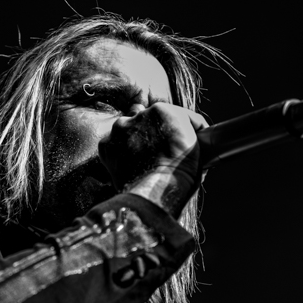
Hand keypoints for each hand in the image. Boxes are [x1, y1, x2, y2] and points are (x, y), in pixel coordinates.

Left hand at [98, 102, 208, 217]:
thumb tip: (186, 139)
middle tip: (162, 151)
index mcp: (163, 110)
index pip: (175, 115)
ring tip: (144, 160)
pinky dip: (121, 154)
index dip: (182, 129)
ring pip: (129, 131)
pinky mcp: (106, 146)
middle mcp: (138, 114)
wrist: (157, 192)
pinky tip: (130, 166)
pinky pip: (114, 146)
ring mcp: (119, 129)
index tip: (183, 141)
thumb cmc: (182, 172)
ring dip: (136, 141)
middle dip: (155, 133)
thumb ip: (187, 134)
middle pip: (149, 120)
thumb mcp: (196, 146)